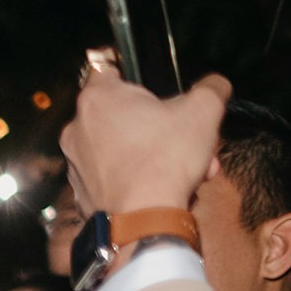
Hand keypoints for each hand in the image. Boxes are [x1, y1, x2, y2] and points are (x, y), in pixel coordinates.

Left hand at [61, 67, 228, 225]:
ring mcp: (75, 164)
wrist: (143, 220)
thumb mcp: (204, 110)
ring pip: (122, 148)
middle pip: (123, 116)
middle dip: (161, 125)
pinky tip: (165, 187)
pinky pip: (114, 177)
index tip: (151, 89)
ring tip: (186, 166)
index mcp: (98, 100)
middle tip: (188, 137)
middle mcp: (77, 130)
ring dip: (156, 153)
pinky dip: (138, 178)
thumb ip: (210, 88)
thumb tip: (215, 84)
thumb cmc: (166, 159)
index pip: (108, 71)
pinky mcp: (81, 194)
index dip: (135, 76)